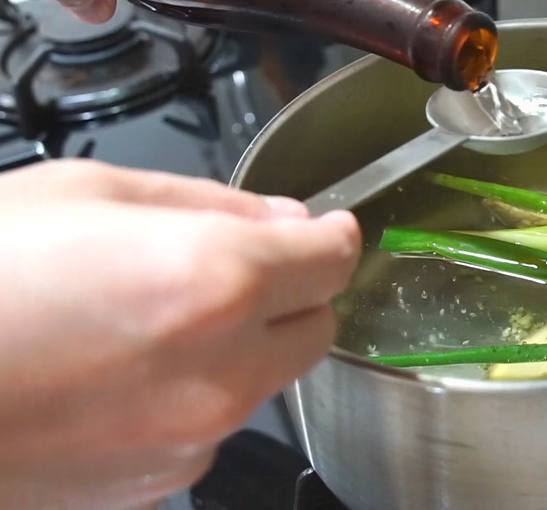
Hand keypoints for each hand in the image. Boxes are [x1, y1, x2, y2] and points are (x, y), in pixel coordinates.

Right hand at [0, 159, 361, 508]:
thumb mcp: (86, 193)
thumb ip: (210, 203)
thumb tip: (279, 218)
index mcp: (213, 282)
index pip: (333, 257)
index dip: (330, 234)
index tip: (322, 228)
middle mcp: (220, 372)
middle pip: (317, 325)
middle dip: (293, 291)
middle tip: (234, 267)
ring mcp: (190, 439)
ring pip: (265, 380)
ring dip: (239, 345)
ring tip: (146, 320)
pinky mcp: (155, 483)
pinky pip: (207, 426)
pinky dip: (192, 394)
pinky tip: (118, 372)